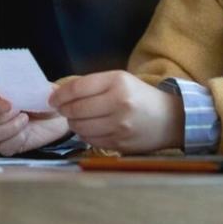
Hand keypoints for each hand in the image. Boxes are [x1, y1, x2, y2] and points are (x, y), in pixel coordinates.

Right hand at [0, 81, 69, 155]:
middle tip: (16, 111)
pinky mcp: (7, 145)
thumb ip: (26, 85)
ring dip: (8, 128)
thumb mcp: (37, 86)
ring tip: (25, 120)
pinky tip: (26, 133)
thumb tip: (19, 87)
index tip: (9, 105)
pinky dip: (16, 140)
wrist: (58, 116)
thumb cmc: (45, 97)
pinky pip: (2, 147)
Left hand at [49, 71, 183, 154]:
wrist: (170, 119)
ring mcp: (120, 126)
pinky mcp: (120, 143)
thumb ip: (92, 84)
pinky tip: (89, 129)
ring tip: (76, 118)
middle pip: (76, 109)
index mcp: (117, 82)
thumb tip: (60, 93)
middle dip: (64, 110)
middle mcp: (119, 103)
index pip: (78, 88)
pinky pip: (91, 140)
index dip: (60, 94)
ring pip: (81, 127)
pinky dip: (84, 135)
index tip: (52, 98)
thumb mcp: (119, 80)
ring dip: (73, 123)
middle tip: (62, 109)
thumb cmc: (140, 96)